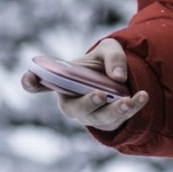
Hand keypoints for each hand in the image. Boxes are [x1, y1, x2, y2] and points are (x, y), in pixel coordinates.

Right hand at [20, 38, 148, 131]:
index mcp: (62, 81)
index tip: (29, 78)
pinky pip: (118, 119)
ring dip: (115, 110)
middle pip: (75, 109)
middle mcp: (72, 102)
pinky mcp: (107, 122)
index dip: (31, 82)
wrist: (120, 78)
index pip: (39, 84)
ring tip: (129, 100)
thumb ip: (113, 57)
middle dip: (88, 104)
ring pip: (100, 118)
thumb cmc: (104, 62)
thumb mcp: (110, 49)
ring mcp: (89, 115)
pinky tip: (143, 97)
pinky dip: (132, 108)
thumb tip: (117, 77)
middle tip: (101, 95)